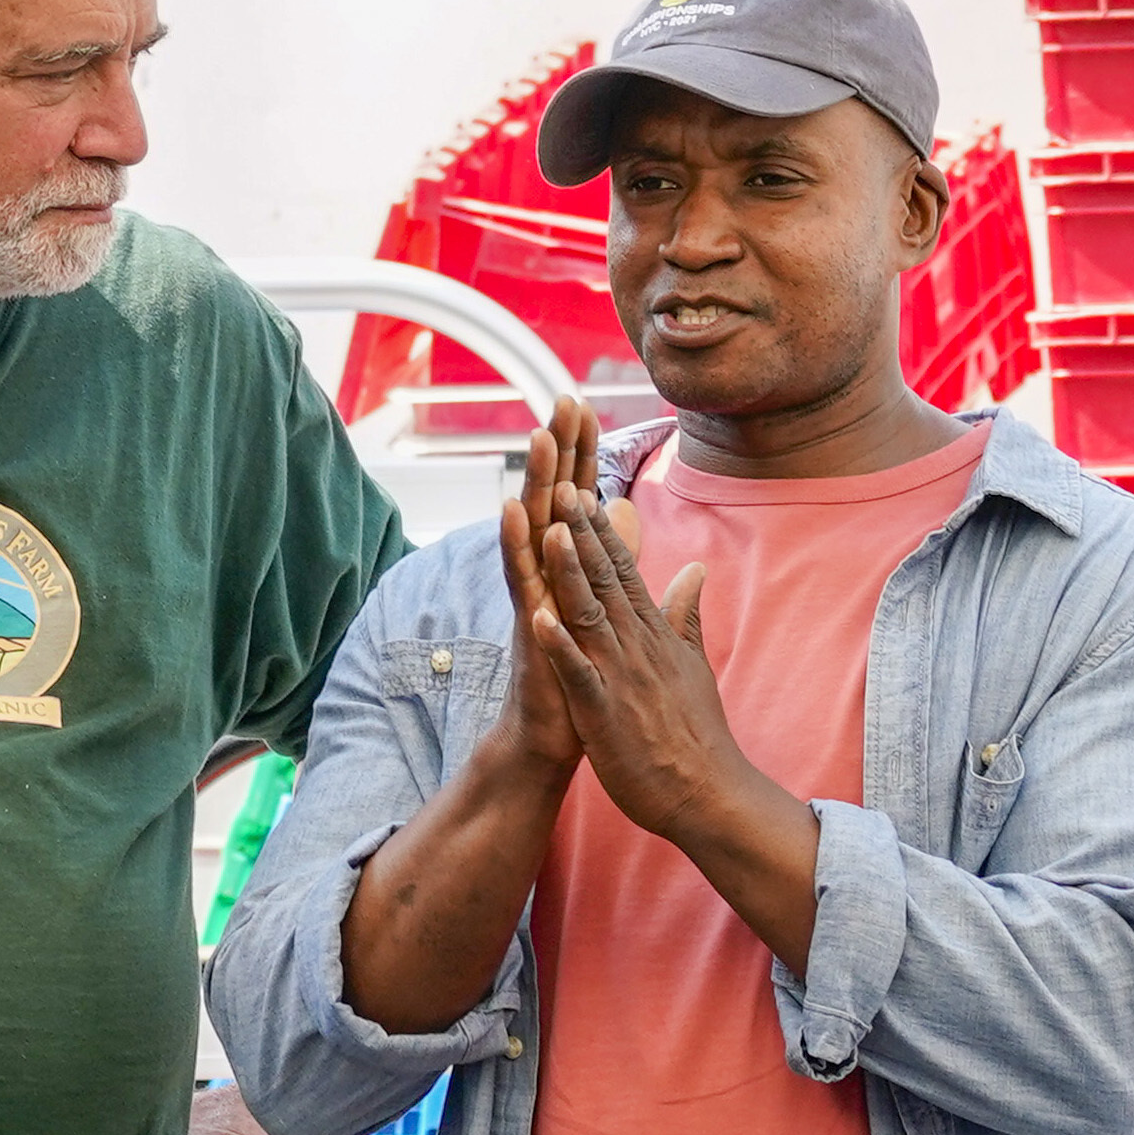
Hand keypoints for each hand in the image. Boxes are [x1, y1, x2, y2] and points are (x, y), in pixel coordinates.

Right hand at [486, 397, 606, 776]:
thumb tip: (622, 512)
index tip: (587, 406)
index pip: (578, 500)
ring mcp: (534, 596)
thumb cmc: (578, 675)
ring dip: (534, 480)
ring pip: (532, 528)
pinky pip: (520, 578)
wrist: (551, 735)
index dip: (584, 455)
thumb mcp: (604, 608)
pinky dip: (515, 544)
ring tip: (538, 436)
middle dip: (559, 450)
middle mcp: (545, 574)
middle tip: (561, 399)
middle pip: (552, 499)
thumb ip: (613, 558)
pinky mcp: (527, 624)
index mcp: (569, 569)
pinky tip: (511, 509)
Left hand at [530, 479, 752, 840]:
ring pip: (591, 615)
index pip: (625, 573)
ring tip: (549, 531)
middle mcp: (640, 647)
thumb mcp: (692, 664)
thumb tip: (695, 569)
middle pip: (607, 581)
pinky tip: (538, 617)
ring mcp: (623, 678)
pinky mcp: (606, 713)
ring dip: (570, 574)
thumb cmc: (695, 733)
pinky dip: (559, 646)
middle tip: (560, 487)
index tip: (581, 491)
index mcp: (654, 635)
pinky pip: (578, 674)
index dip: (600, 532)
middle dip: (582, 535)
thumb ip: (687, 614)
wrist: (708, 793)